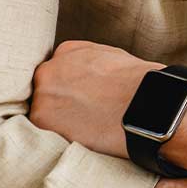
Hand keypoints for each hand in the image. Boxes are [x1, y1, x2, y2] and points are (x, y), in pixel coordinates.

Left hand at [29, 40, 161, 157]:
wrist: (144, 102)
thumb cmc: (137, 83)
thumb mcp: (113, 57)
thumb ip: (89, 62)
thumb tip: (86, 75)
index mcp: (67, 51)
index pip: (58, 71)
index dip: (70, 88)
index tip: (82, 99)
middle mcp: (50, 68)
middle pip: (46, 90)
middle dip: (60, 102)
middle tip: (82, 116)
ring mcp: (43, 92)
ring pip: (42, 111)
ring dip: (57, 121)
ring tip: (83, 129)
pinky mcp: (42, 118)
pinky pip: (41, 130)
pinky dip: (58, 136)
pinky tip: (80, 136)